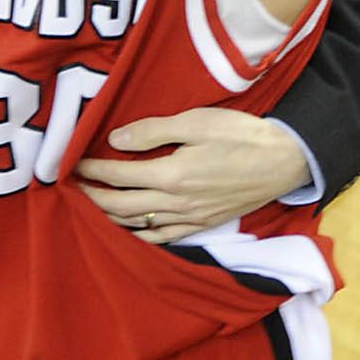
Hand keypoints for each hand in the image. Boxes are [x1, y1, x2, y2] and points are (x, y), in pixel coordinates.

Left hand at [74, 108, 311, 243]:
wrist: (284, 161)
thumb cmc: (242, 135)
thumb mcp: (197, 121)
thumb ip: (154, 131)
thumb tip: (117, 140)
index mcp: (172, 175)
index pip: (119, 176)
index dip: (93, 170)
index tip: (75, 164)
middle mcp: (176, 203)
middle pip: (121, 205)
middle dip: (94, 196)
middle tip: (75, 188)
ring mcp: (189, 218)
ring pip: (138, 224)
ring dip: (111, 217)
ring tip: (93, 207)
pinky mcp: (203, 224)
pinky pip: (163, 238)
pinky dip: (140, 236)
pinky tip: (130, 231)